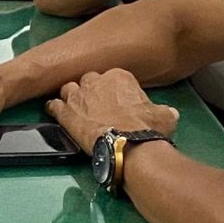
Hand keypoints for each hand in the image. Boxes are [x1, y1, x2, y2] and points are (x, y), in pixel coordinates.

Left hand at [43, 70, 171, 153]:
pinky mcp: (66, 113)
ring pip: (68, 88)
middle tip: (97, 105)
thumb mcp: (165, 116)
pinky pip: (54, 105)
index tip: (115, 101)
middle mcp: (96, 81)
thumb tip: (169, 113)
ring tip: (77, 108)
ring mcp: (78, 96)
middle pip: (88, 80)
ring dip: (72, 97)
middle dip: (91, 91)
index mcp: (119, 76)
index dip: (112, 90)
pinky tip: (57, 113)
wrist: (129, 146)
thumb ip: (163, 110)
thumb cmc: (148, 129)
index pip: (112, 77)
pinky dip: (55, 108)